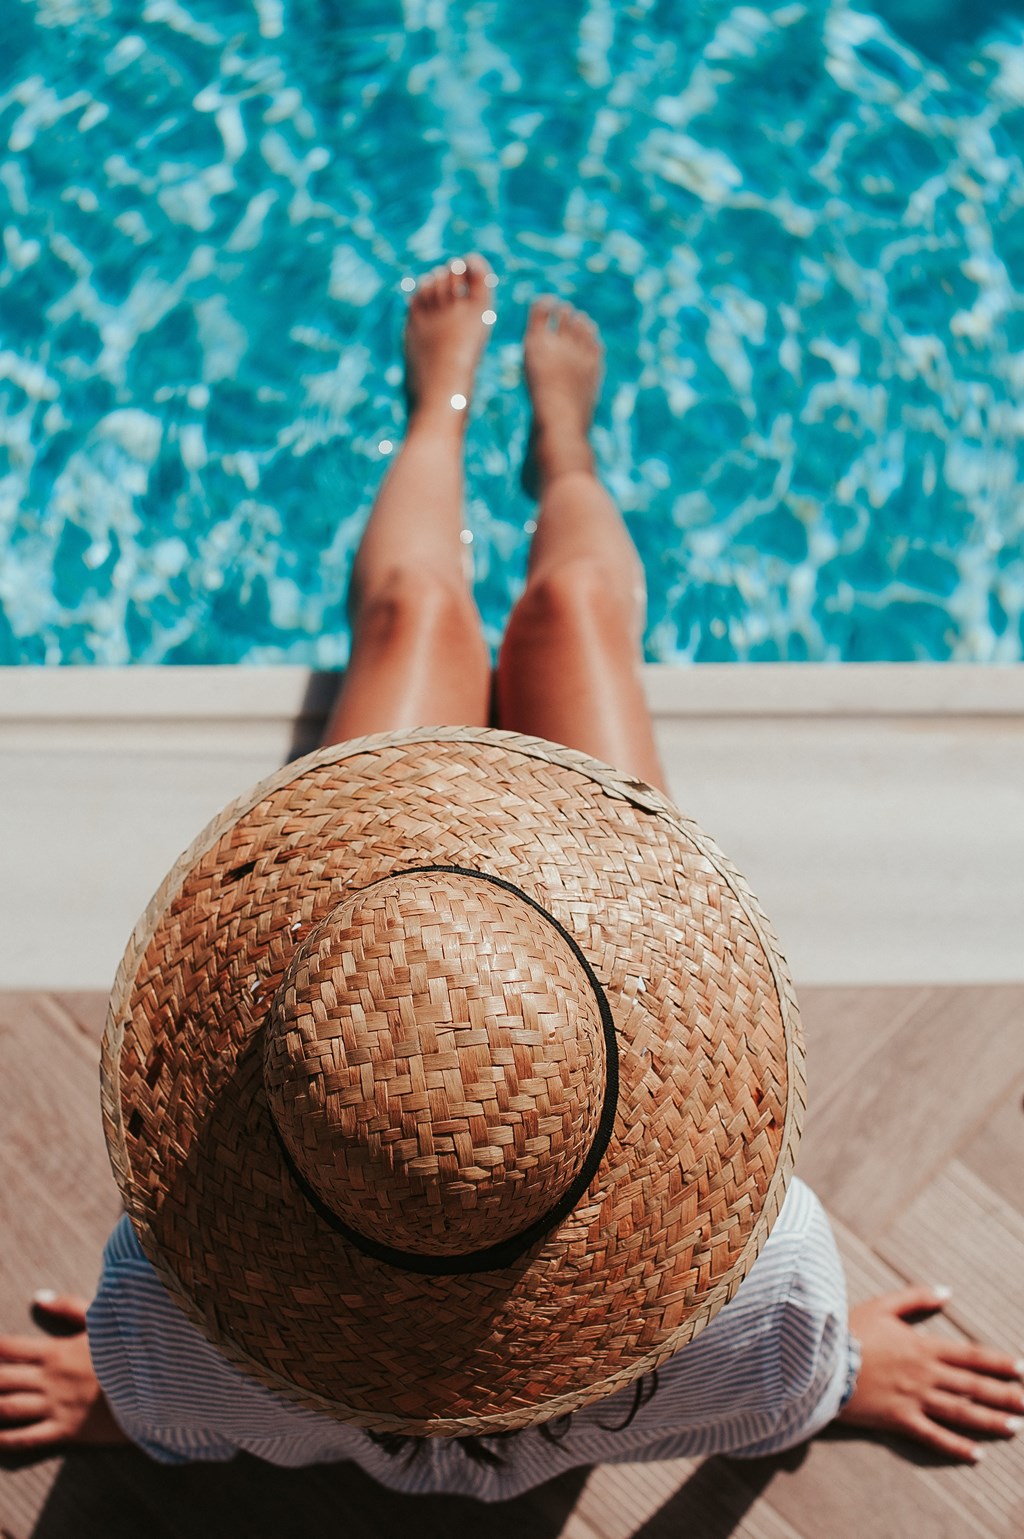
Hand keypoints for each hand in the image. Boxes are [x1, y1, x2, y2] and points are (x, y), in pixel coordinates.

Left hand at [0, 1293, 127, 1451]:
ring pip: (8, 1407)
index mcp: (56, 1350)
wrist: (156, 1382)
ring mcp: (55, 1405)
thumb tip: (39, 1296)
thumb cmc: (130, 1348)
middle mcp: (50, 1378)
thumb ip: (69, 1307)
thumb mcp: (102, 1320)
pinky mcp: (66, 1430)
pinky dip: (5, 1440)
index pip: (10, 1348)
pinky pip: (27, 1437)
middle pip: (1, 1378)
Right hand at [838, 1287, 1023, 1461]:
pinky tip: (975, 1455)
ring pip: (961, 1412)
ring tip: (1015, 1428)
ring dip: (989, 1420)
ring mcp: (914, 1399)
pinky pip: (933, 1435)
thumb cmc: (849, 1330)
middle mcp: (925, 1374)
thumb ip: (916, 1297)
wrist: (820, 1359)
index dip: (997, 1362)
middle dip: (1005, 1394)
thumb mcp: (882, 1305)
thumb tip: (947, 1292)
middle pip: (973, 1386)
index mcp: (923, 1346)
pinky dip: (955, 1447)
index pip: (970, 1355)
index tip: (1021, 1368)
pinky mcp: (899, 1419)